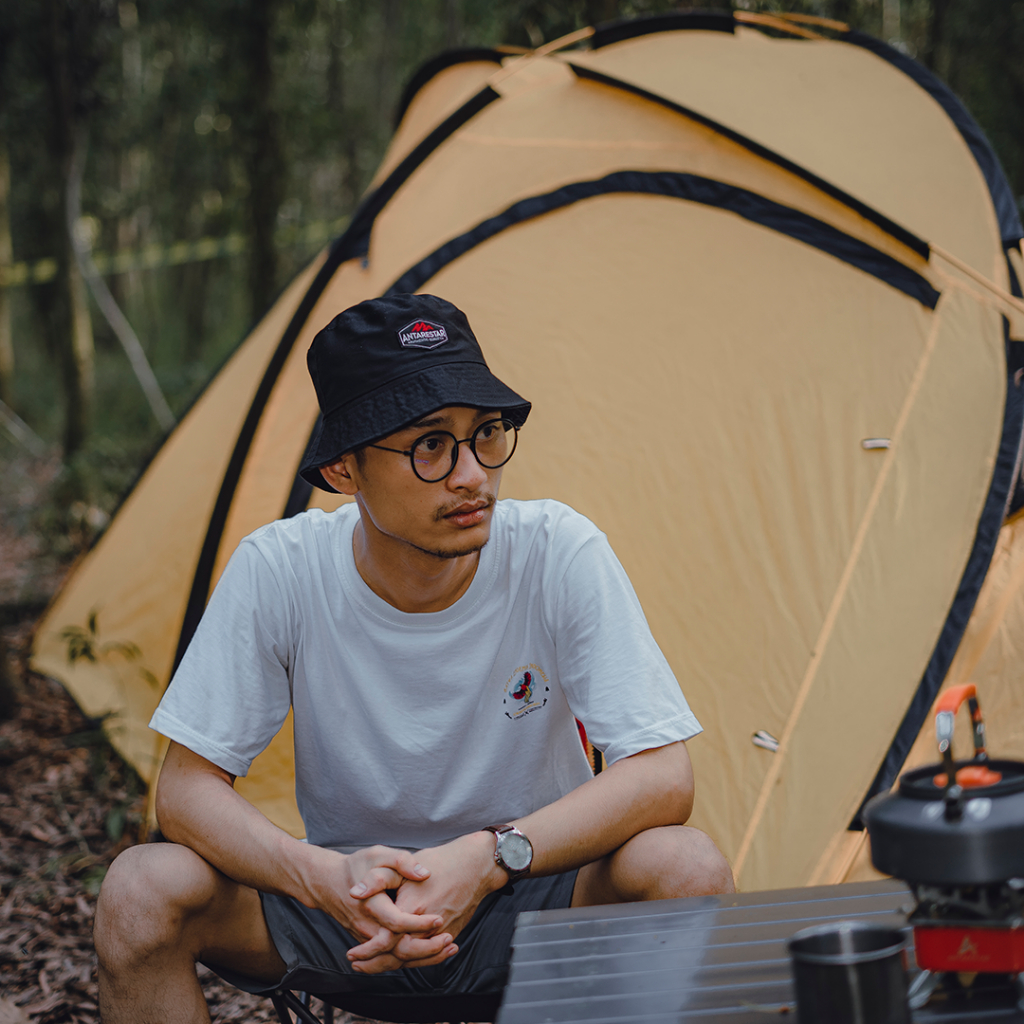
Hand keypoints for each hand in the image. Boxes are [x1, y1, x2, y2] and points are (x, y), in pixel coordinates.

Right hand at [298, 844, 454, 967]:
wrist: (329, 883)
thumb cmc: (358, 866)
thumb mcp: (379, 855)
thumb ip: (401, 861)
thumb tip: (424, 873)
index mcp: (372, 905)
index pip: (397, 923)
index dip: (419, 923)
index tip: (439, 919)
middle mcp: (368, 927)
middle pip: (398, 949)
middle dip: (427, 949)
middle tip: (451, 939)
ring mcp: (367, 938)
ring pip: (396, 958)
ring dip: (424, 957)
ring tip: (450, 948)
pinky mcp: (370, 943)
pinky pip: (392, 956)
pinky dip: (414, 957)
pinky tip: (435, 950)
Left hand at [346, 831, 506, 972]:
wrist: (474, 865)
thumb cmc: (439, 863)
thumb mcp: (405, 866)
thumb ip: (378, 880)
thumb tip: (354, 893)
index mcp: (412, 910)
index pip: (386, 941)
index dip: (368, 951)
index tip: (352, 955)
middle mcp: (427, 927)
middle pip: (399, 956)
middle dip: (376, 964)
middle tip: (357, 965)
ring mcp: (441, 933)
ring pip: (414, 959)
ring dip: (392, 965)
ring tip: (373, 966)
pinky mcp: (450, 934)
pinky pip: (429, 955)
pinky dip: (413, 961)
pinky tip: (401, 960)